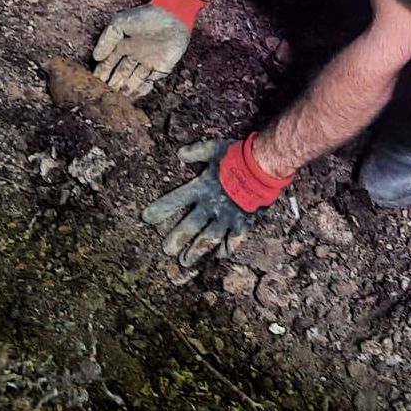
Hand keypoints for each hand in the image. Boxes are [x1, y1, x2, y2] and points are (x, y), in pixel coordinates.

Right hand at [92, 3, 190, 97]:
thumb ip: (107, 40)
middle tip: (103, 96)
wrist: (173, 17)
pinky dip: (141, 90)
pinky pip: (149, 82)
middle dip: (111, 85)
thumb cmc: (146, 17)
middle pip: (119, 74)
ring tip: (116, 100)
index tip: (93, 83)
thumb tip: (96, 57)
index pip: (109, 62)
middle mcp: (133, 55)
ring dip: (124, 90)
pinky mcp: (161, 68)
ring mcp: (147, 62)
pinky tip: (132, 96)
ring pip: (132, 81)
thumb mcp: (120, 23)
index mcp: (123, 44)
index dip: (101, 72)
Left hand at [142, 140, 255, 267]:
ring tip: (185, 261)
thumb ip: (196, 152)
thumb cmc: (238, 156)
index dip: (161, 209)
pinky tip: (218, 256)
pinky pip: (232, 242)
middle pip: (189, 226)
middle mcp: (211, 206)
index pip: (176, 200)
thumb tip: (179, 153)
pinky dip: (225, 250)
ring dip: (195, 251)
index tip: (146, 218)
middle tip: (166, 250)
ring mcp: (227, 218)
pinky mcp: (243, 224)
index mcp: (201, 188)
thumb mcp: (214, 148)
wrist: (263, 167)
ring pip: (207, 239)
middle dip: (177, 238)